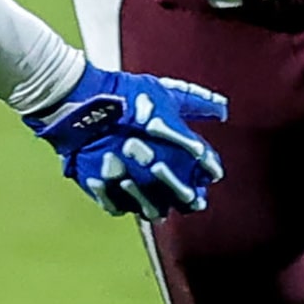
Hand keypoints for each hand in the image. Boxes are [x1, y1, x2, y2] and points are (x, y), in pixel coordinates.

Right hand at [26, 64, 227, 219]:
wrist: (80, 101)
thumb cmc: (125, 94)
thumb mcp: (165, 93)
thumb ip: (196, 103)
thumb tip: (223, 110)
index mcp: (175, 143)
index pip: (204, 166)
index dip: (209, 171)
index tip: (210, 174)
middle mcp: (155, 167)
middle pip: (183, 196)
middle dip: (190, 197)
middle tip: (192, 199)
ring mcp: (128, 181)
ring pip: (153, 210)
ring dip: (161, 208)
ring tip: (164, 208)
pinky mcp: (103, 187)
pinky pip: (121, 207)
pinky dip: (129, 206)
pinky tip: (132, 202)